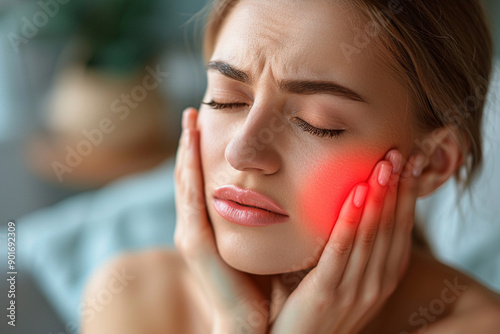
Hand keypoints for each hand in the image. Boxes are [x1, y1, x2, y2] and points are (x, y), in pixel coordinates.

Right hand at [174, 108, 269, 333]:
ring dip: (185, 150)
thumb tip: (293, 188)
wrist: (251, 326)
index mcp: (210, 227)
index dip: (201, 152)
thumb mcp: (264, 243)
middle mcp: (195, 227)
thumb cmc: (262, 284)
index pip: (203, 181)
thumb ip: (268, 218)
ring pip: (186, 182)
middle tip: (193, 112)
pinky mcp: (195, 244)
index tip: (208, 122)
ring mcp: (191, 234)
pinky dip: (189, 171)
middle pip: (189, 176)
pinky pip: (191, 199)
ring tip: (190, 120)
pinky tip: (190, 147)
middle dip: (189, 143)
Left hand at [269, 150, 424, 333]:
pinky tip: (355, 194)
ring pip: (372, 235)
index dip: (407, 195)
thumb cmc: (317, 307)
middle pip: (391, 227)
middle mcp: (376, 284)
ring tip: (382, 165)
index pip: (401, 230)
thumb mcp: (344, 278)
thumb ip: (351, 249)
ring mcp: (355, 290)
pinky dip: (350, 220)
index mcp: (383, 278)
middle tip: (399, 154)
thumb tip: (348, 206)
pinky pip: (342, 250)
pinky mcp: (327, 292)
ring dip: (379, 197)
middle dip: (397, 188)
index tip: (410, 164)